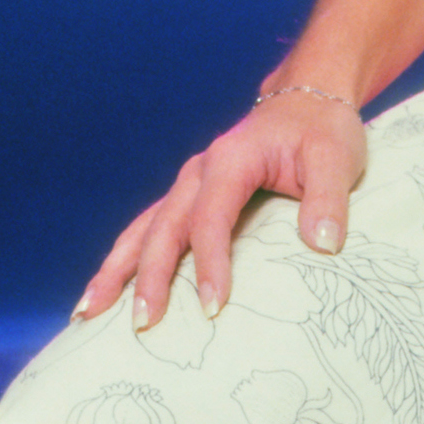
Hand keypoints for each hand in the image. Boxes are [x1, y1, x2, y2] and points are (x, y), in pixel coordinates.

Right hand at [73, 93, 367, 331]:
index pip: (211, 219)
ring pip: (143, 228)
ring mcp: (188, 184)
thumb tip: (323, 244)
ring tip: (87, 312)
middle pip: (164, 227)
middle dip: (148, 277)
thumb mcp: (336, 157)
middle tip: (143, 324)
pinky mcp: (189, 196)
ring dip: (116, 269)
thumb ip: (328, 199)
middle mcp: (199, 172)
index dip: (209, 263)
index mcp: (230, 161)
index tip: (212, 307)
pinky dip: (124, 259)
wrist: (306, 99)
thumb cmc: (322, 129)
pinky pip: (149, 229)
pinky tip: (106, 290)